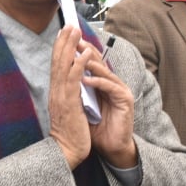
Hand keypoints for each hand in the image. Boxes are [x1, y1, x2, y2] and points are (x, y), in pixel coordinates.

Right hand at [48, 26, 91, 168]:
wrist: (66, 151)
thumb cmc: (69, 132)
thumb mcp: (69, 109)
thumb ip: (69, 94)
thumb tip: (73, 83)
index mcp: (56, 92)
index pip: (57, 65)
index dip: (60, 48)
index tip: (64, 33)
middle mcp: (56, 91)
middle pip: (58, 60)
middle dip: (63, 41)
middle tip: (69, 24)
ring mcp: (61, 96)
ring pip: (64, 66)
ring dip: (70, 47)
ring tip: (75, 31)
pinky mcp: (69, 102)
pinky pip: (74, 80)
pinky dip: (79, 65)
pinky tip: (84, 53)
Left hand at [78, 38, 137, 168]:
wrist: (110, 146)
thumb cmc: (95, 127)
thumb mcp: (81, 105)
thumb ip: (75, 90)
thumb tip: (60, 76)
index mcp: (100, 83)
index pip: (89, 62)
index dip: (78, 51)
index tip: (65, 40)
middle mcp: (111, 83)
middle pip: (98, 62)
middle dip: (85, 50)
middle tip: (74, 38)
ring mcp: (119, 90)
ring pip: (104, 71)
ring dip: (91, 62)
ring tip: (79, 53)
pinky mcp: (125, 100)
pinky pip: (110, 87)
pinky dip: (98, 82)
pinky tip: (86, 79)